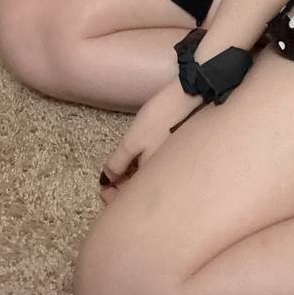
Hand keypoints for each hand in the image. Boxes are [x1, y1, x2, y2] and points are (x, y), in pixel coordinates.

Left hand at [98, 78, 203, 205]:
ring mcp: (173, 163)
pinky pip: (159, 167)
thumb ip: (118, 162)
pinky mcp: (178, 152)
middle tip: (110, 184)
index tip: (103, 190)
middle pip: (143, 190)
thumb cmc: (161, 118)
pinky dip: (147, 169)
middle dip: (125, 189)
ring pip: (151, 178)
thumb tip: (108, 179)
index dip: (114, 197)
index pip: (131, 197)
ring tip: (124, 173)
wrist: (190, 97)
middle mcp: (166, 175)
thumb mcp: (133, 139)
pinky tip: (144, 161)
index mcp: (154, 176)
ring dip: (136, 179)